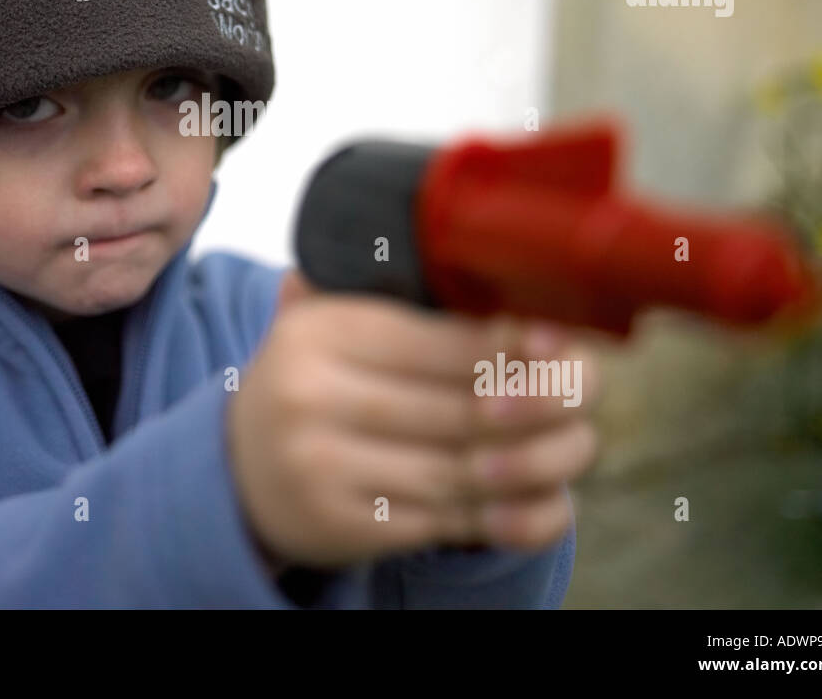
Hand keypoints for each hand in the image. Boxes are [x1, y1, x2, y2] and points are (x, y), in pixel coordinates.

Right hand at [226, 270, 601, 570]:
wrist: (236, 469)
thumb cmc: (310, 384)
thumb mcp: (330, 327)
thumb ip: (393, 296)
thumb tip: (513, 298)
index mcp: (320, 334)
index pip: (436, 341)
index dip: (511, 345)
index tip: (563, 343)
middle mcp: (313, 399)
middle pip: (456, 409)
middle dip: (537, 404)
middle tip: (585, 394)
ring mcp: (323, 468)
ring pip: (456, 472)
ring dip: (532, 463)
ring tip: (574, 445)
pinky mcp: (338, 526)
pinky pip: (440, 524)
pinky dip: (501, 516)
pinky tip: (539, 500)